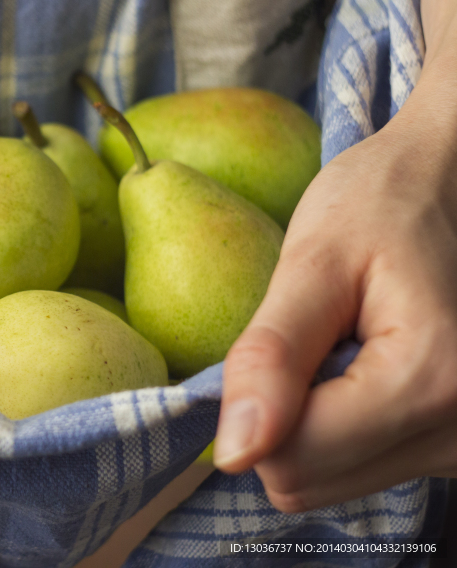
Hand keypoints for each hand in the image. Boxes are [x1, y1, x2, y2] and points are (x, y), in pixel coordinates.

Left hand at [213, 60, 456, 511]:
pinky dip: (341, 424)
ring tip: (342, 347)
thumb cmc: (377, 205)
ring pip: (328, 481)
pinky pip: (357, 466)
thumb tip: (234, 455)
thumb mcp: (312, 262)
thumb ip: (270, 357)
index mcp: (429, 384)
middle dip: (283, 417)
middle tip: (314, 339)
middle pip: (306, 481)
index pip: (290, 461)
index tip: (282, 341)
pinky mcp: (452, 447)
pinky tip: (361, 368)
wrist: (444, 187)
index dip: (257, 408)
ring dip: (312, 420)